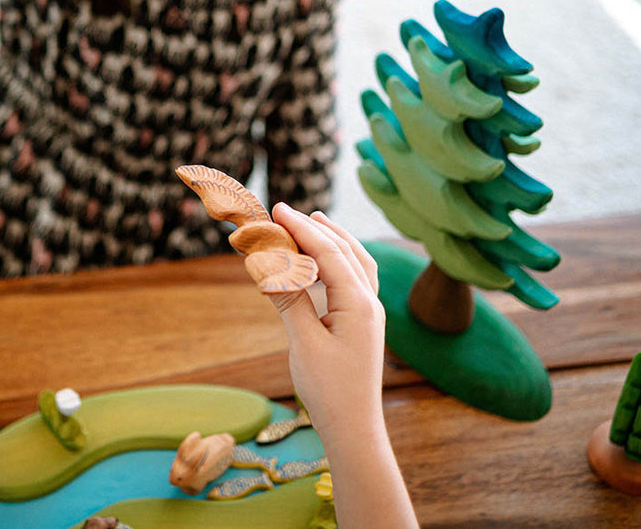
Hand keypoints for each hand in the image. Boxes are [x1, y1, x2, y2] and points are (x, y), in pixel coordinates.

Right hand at [269, 203, 385, 437]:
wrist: (354, 430)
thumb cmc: (329, 391)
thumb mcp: (304, 342)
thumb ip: (289, 299)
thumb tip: (270, 264)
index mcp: (359, 303)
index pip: (328, 252)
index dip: (302, 228)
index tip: (277, 210)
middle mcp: (370, 302)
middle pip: (346, 250)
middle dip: (317, 227)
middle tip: (286, 212)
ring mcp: (370, 313)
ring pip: (357, 262)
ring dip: (334, 239)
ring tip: (313, 222)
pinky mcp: (363, 323)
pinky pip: (356, 279)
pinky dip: (339, 260)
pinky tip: (323, 262)